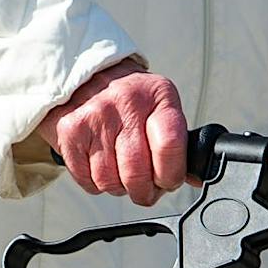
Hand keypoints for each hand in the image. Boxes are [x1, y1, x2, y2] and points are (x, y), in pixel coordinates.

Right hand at [38, 60, 187, 205]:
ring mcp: (95, 115)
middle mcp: (126, 102)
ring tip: (119, 167)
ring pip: (110, 181)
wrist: (87, 77)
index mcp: (159, 96)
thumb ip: (179, 145)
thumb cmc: (132, 104)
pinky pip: (87, 180)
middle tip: (143, 184)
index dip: (169, 176)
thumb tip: (197, 179)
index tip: (166, 180)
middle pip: (136, 174)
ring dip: (117, 186)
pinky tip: (99, 162)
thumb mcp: (163, 111)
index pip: (169, 147)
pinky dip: (95, 181)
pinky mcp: (70, 129)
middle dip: (143, 191)